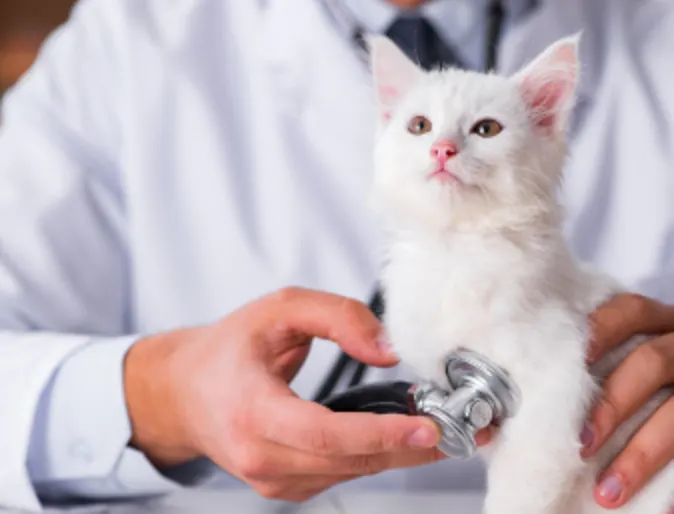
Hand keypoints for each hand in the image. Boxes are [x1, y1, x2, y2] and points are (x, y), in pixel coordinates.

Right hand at [124, 287, 443, 501]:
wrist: (186, 393)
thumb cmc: (229, 349)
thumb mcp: (279, 309)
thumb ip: (337, 316)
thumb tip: (387, 349)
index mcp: (251, 410)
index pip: (322, 434)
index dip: (378, 436)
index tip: (428, 428)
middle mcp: (259, 456)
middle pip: (349, 460)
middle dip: (412, 445)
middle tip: (466, 427)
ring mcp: (271, 479)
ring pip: (352, 472)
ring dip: (401, 451)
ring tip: (443, 425)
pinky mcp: (283, 486)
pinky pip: (341, 474)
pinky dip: (376, 455)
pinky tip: (399, 434)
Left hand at [581, 293, 673, 509]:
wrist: (669, 424)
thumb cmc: (625, 390)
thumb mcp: (608, 373)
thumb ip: (568, 378)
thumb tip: (495, 415)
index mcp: (651, 326)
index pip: (629, 310)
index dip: (602, 328)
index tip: (576, 356)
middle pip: (652, 361)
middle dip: (612, 402)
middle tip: (581, 440)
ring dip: (640, 453)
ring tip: (607, 489)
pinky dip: (667, 476)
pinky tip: (659, 510)